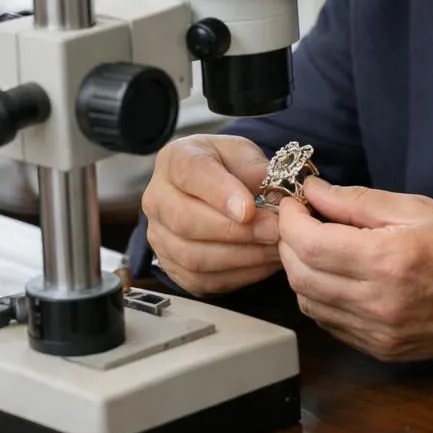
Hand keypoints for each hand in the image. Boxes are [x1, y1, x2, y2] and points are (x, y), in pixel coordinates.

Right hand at [142, 134, 279, 295]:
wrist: (211, 190)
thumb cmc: (227, 168)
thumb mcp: (242, 153)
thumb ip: (254, 167)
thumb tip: (271, 193)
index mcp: (174, 160)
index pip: (190, 172)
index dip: (220, 192)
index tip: (249, 209)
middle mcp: (157, 199)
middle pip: (185, 220)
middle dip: (235, 230)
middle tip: (273, 230)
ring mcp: (159, 236)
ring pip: (192, 256)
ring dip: (240, 256)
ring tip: (275, 248)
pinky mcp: (171, 267)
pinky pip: (201, 279)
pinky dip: (238, 275)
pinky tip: (263, 263)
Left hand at [276, 177, 432, 361]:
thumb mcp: (417, 208)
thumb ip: (358, 201)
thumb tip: (313, 192)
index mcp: (387, 261)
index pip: (309, 244)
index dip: (292, 220)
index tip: (296, 203)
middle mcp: (376, 302)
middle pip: (300, 275)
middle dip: (290, 243)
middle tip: (303, 221)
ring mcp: (376, 332)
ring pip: (308, 302)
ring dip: (301, 271)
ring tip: (319, 246)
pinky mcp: (379, 348)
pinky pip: (328, 322)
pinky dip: (320, 296)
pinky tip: (336, 276)